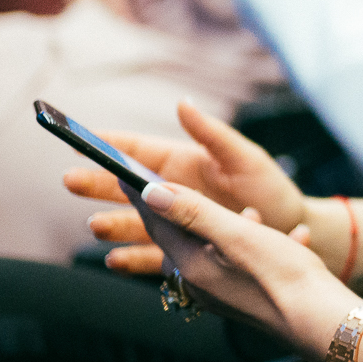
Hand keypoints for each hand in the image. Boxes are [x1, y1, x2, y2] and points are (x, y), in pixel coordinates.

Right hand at [65, 98, 306, 273]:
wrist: (292, 230)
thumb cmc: (270, 188)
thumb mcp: (244, 157)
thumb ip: (212, 134)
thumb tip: (182, 103)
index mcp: (183, 164)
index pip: (140, 151)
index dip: (111, 145)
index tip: (81, 139)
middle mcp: (173, 193)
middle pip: (126, 187)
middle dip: (97, 183)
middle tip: (71, 180)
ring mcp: (175, 223)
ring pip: (133, 222)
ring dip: (112, 222)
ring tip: (94, 224)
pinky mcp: (184, 252)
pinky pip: (151, 255)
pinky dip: (132, 258)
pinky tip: (115, 259)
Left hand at [136, 181, 362, 361]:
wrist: (321, 321)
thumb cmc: (282, 276)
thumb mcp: (237, 235)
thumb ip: (194, 212)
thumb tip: (151, 193)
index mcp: (192, 266)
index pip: (157, 223)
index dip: (143, 196)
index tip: (127, 175)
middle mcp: (200, 283)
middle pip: (182, 238)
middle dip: (187, 211)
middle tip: (185, 189)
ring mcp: (223, 294)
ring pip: (216, 249)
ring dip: (231, 227)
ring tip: (256, 216)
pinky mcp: (246, 298)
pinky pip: (243, 264)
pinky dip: (259, 246)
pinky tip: (291, 239)